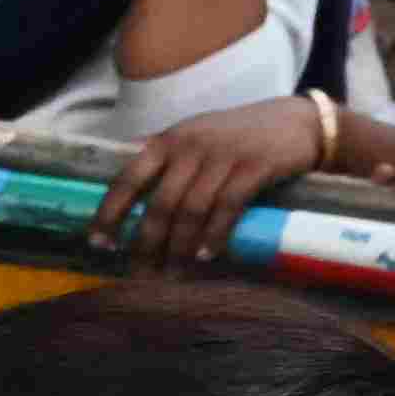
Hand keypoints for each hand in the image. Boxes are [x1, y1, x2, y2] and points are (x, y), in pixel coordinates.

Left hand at [93, 98, 328, 261]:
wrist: (296, 122)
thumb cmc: (237, 137)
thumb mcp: (194, 138)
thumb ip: (165, 164)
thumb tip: (128, 203)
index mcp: (167, 140)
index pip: (127, 179)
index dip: (110, 214)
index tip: (98, 244)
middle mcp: (190, 145)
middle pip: (159, 204)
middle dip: (146, 243)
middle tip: (140, 273)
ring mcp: (223, 155)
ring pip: (191, 210)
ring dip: (179, 247)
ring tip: (172, 273)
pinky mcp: (254, 167)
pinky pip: (227, 208)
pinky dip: (214, 236)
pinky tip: (206, 257)